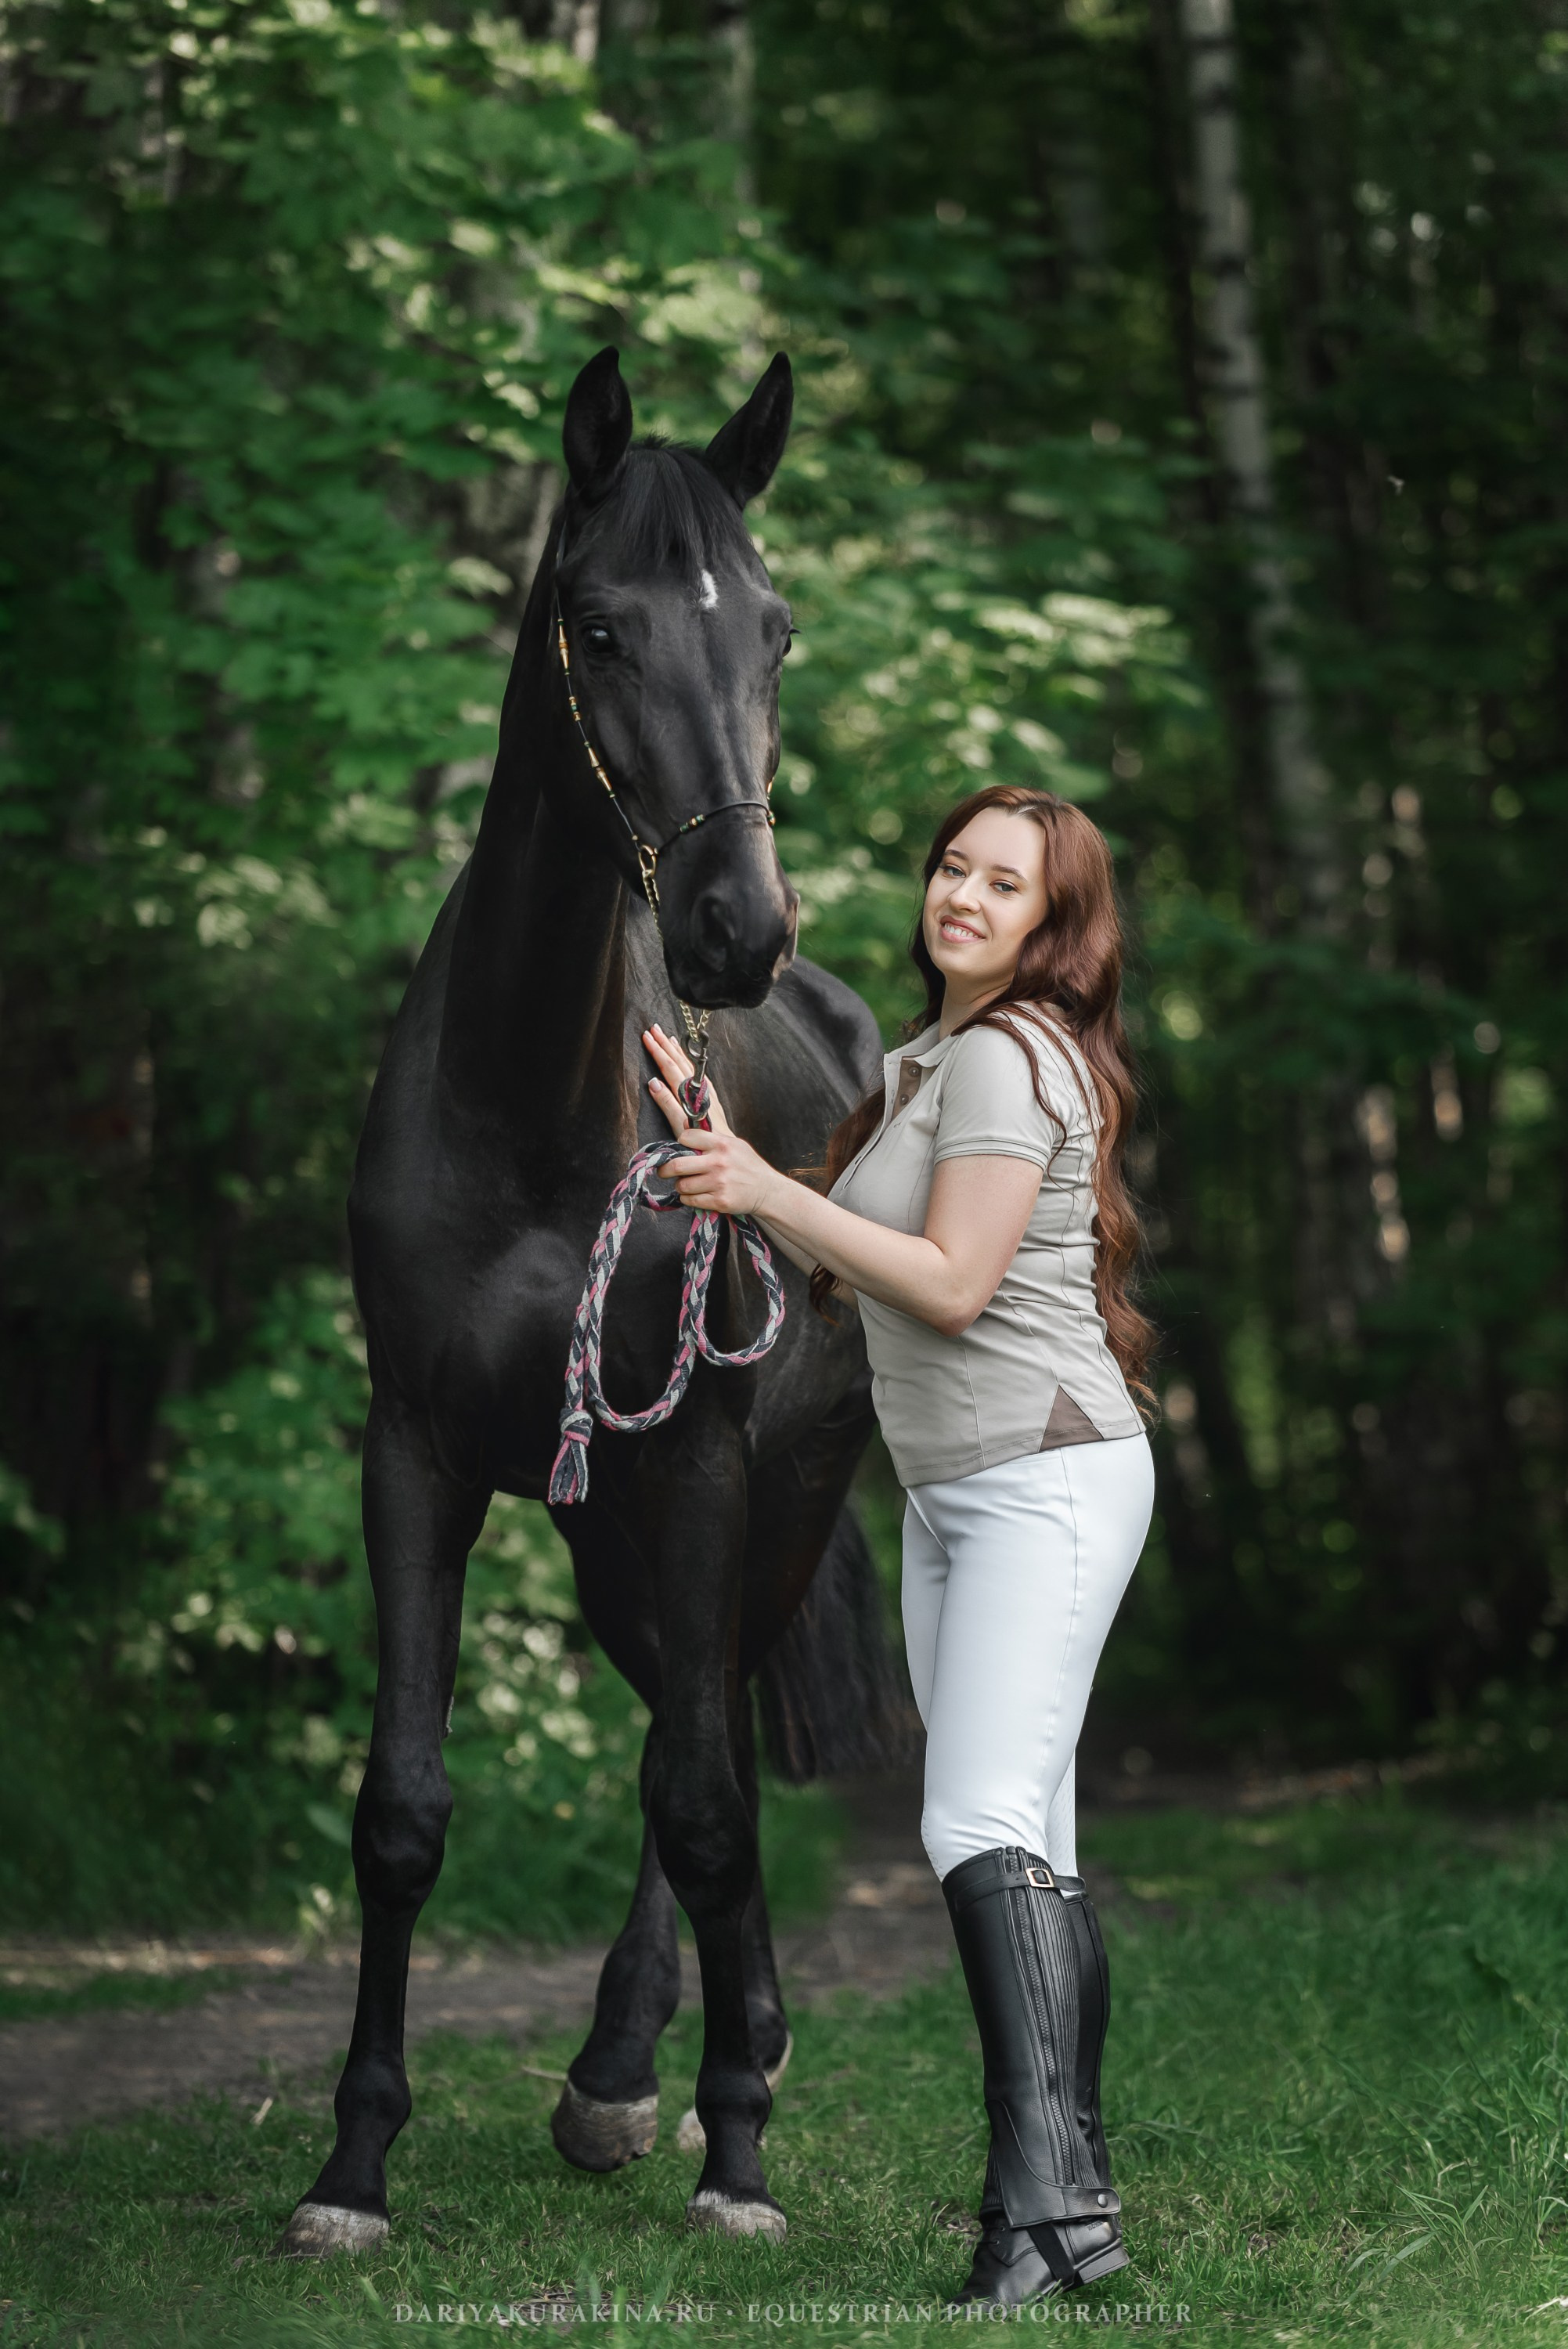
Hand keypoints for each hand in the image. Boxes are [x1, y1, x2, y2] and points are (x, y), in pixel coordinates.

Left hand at [641, 1023, 776, 1217]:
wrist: (768, 1190)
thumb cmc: (746, 1165)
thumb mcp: (733, 1144)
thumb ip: (709, 1136)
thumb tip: (680, 1120)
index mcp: (721, 1142)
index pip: (685, 1136)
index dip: (678, 1143)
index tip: (678, 1147)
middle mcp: (719, 1161)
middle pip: (677, 1164)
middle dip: (665, 1169)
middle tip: (663, 1170)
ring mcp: (719, 1181)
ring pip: (681, 1185)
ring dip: (680, 1186)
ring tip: (687, 1184)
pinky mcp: (719, 1201)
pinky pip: (689, 1200)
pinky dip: (688, 1199)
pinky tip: (698, 1195)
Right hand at [642, 1023, 732, 1136]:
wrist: (723, 1151)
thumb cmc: (700, 1143)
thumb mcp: (681, 1126)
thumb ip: (668, 1103)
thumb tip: (653, 1082)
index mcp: (687, 1094)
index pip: (669, 1067)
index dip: (657, 1051)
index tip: (647, 1037)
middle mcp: (698, 1089)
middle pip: (678, 1061)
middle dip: (664, 1044)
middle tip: (653, 1029)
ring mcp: (706, 1092)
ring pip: (688, 1064)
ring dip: (677, 1050)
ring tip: (668, 1036)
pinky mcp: (711, 1099)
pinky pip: (699, 1073)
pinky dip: (690, 1062)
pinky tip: (687, 1059)